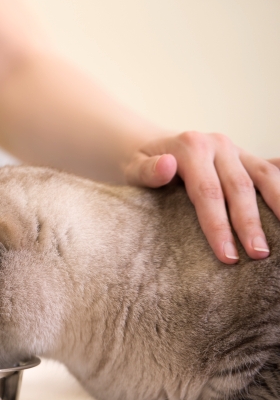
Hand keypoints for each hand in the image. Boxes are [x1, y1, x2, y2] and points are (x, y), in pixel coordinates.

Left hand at [124, 131, 279, 263]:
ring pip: (265, 177)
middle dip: (249, 224)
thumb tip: (166, 166)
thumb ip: (146, 171)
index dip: (218, 225)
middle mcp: (218, 146)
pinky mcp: (248, 157)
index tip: (227, 255)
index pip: (207, 192)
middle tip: (258, 255)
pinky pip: (271, 171)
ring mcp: (237, 150)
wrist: (152, 145)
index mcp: (191, 148)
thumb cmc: (140, 164)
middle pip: (239, 188)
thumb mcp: (133, 167)